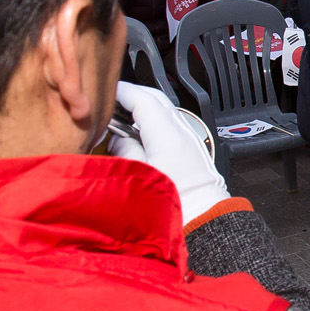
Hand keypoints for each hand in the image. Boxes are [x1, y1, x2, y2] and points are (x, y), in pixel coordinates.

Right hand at [108, 82, 228, 225]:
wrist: (204, 219)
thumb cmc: (175, 203)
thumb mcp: (137, 175)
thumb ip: (124, 150)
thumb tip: (116, 139)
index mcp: (167, 133)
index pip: (142, 98)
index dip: (121, 91)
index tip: (105, 92)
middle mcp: (181, 130)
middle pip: (154, 98)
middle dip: (131, 95)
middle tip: (110, 102)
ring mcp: (188, 137)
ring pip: (162, 110)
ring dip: (142, 108)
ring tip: (121, 119)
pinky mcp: (191, 148)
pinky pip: (169, 124)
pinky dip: (152, 122)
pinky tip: (139, 135)